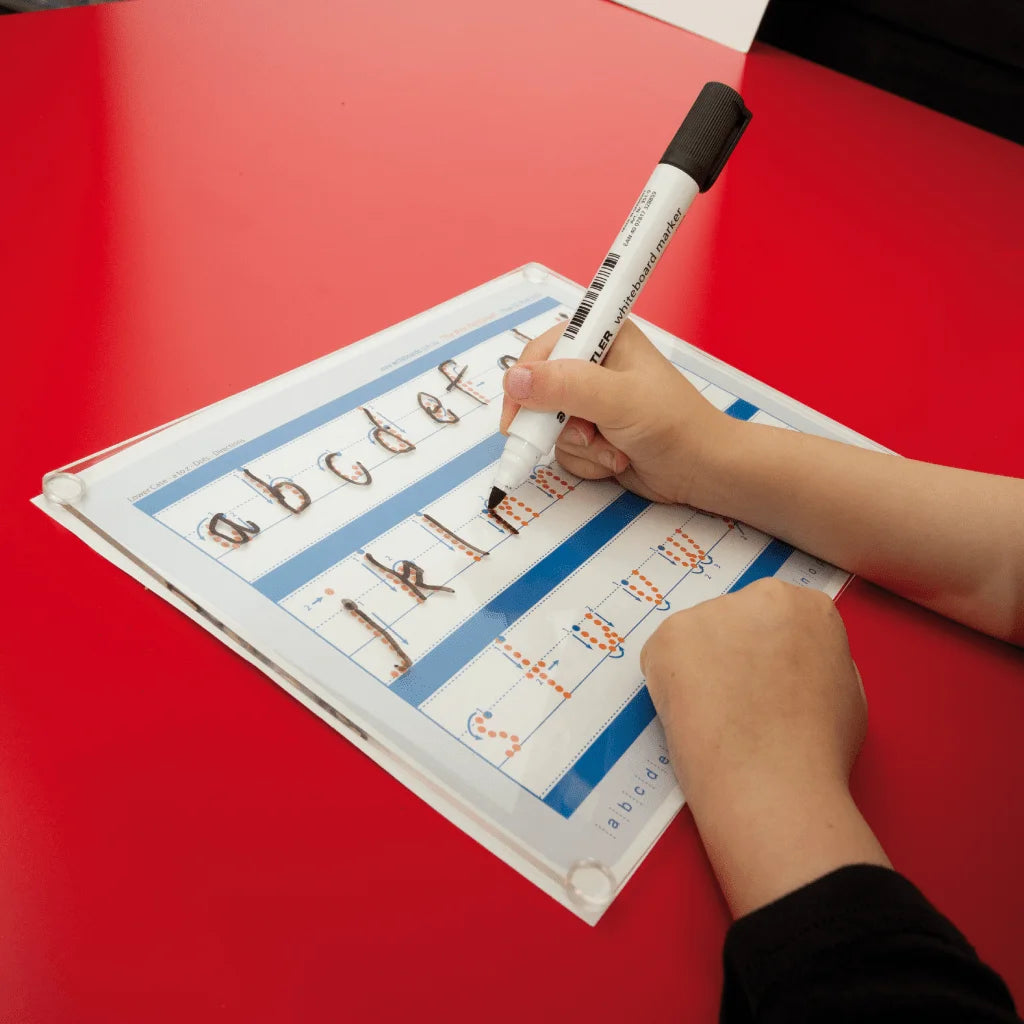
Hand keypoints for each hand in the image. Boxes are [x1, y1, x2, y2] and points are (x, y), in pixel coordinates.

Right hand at [499, 319, 730, 505]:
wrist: (703, 471)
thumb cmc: (674, 425)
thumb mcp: (618, 400)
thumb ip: (566, 387)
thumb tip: (514, 380)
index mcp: (604, 337)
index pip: (543, 350)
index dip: (525, 382)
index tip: (517, 417)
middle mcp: (594, 366)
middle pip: (538, 392)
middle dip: (557, 424)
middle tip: (582, 437)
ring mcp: (592, 403)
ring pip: (549, 428)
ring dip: (580, 447)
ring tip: (615, 449)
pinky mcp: (593, 434)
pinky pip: (564, 450)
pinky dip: (587, 462)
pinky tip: (618, 460)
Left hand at [640, 579, 889, 916]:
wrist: (773, 782)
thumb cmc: (817, 750)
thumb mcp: (847, 690)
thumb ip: (817, 658)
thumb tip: (792, 658)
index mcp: (808, 606)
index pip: (779, 615)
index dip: (769, 652)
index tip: (766, 680)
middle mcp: (760, 596)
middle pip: (737, 619)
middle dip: (733, 652)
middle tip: (736, 700)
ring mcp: (711, 612)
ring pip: (698, 636)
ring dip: (700, 667)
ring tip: (717, 715)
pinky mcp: (670, 635)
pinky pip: (664, 656)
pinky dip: (670, 684)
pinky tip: (694, 714)